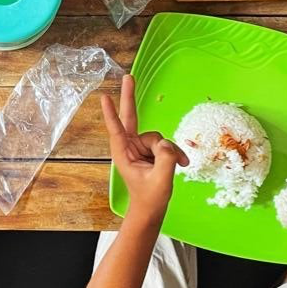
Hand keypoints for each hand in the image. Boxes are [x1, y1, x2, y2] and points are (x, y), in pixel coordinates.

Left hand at [101, 74, 187, 220]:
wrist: (152, 210)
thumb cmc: (150, 199)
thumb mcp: (161, 180)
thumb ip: (165, 159)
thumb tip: (167, 143)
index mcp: (123, 153)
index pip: (116, 129)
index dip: (111, 113)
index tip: (104, 97)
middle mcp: (130, 146)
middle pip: (130, 117)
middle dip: (130, 97)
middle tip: (128, 77)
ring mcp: (141, 147)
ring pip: (158, 137)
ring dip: (170, 151)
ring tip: (176, 166)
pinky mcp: (152, 150)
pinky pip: (166, 144)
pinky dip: (175, 153)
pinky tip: (182, 164)